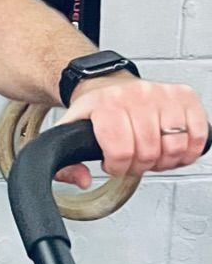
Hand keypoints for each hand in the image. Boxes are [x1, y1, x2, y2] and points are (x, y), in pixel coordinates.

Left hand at [54, 73, 208, 187]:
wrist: (108, 84)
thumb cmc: (95, 109)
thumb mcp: (69, 131)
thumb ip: (67, 161)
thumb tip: (83, 179)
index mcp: (106, 103)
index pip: (121, 150)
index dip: (118, 166)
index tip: (113, 165)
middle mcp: (136, 95)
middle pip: (149, 151)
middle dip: (140, 166)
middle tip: (132, 161)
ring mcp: (162, 94)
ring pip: (174, 146)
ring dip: (164, 161)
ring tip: (150, 156)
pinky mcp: (184, 96)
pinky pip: (198, 135)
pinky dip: (188, 151)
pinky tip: (171, 149)